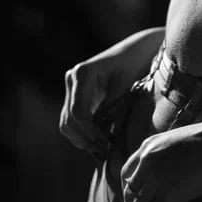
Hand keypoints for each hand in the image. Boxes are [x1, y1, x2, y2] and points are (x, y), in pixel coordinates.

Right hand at [59, 30, 163, 156]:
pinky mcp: (75, 95)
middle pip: (69, 119)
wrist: (134, 51)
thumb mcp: (123, 86)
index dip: (90, 131)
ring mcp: (71, 87)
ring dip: (81, 139)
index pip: (78, 111)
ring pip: (67, 122)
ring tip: (102, 149)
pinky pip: (72, 119)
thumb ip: (110, 108)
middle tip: (105, 150)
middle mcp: (72, 79)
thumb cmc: (133, 64)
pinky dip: (82, 133)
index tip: (106, 142)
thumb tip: (100, 134)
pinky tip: (97, 142)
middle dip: (85, 138)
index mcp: (82, 73)